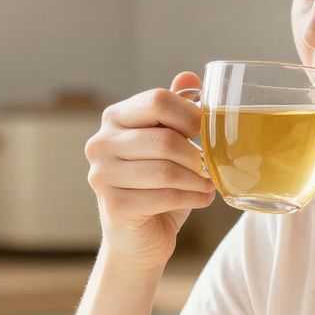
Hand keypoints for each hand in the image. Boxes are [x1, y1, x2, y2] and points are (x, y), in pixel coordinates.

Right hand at [85, 71, 213, 266]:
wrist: (139, 237)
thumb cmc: (157, 185)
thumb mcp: (170, 144)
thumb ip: (176, 111)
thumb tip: (189, 77)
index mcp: (114, 118)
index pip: (157, 100)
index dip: (191, 115)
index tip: (208, 131)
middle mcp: (100, 143)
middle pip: (165, 138)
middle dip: (198, 155)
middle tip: (213, 166)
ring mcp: (102, 176)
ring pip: (167, 170)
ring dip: (198, 179)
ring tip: (209, 183)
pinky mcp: (114, 206)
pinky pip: (165, 196)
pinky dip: (193, 198)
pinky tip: (201, 199)